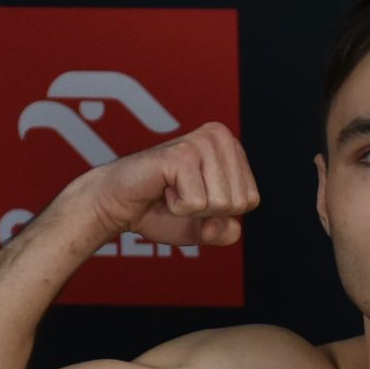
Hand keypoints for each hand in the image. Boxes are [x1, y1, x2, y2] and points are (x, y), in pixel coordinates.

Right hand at [72, 122, 256, 248]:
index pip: (251, 200)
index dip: (221, 214)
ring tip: (172, 190)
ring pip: (221, 204)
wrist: (118, 204)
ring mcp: (201, 142)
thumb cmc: (159, 211)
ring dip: (191, 209)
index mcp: (231, 147)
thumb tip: (234, 226)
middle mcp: (220, 137)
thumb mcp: (203, 228)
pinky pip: (197, 204)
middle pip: (238, 203)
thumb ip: (226, 232)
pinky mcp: (182, 155)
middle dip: (208, 213)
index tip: (195, 198)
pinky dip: (177, 208)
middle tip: (181, 195)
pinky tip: (163, 189)